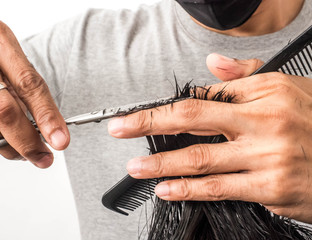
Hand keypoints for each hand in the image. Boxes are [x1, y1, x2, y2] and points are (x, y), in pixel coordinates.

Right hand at [0, 19, 69, 167]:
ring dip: (5, 146)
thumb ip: (23, 88)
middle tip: (43, 158)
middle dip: (27, 141)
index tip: (61, 140)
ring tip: (17, 151)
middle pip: (5, 109)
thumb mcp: (8, 58)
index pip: (29, 83)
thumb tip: (46, 130)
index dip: (47, 115)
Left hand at [108, 53, 311, 222]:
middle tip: (121, 129)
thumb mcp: (288, 87)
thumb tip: (213, 64)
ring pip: (200, 159)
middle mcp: (263, 122)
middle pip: (192, 120)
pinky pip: (219, 188)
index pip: (201, 98)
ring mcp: (266, 156)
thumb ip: (246, 75)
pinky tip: (167, 189)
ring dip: (161, 163)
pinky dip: (188, 189)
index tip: (139, 115)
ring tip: (136, 166)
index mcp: (264, 93)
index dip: (165, 108)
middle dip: (149, 124)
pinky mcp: (270, 187)